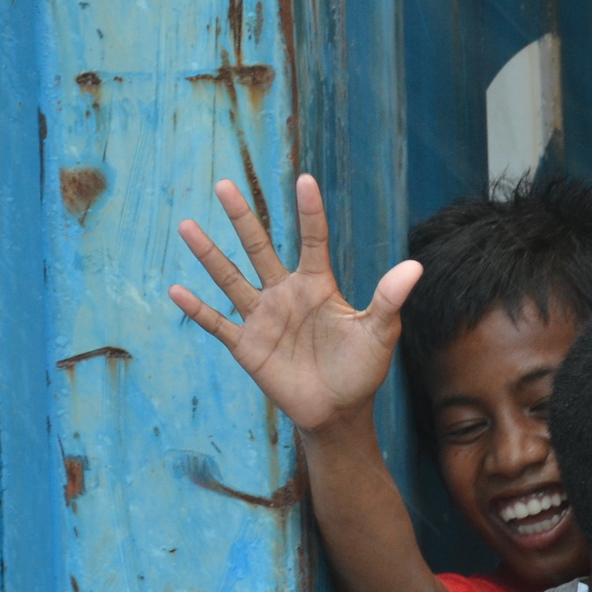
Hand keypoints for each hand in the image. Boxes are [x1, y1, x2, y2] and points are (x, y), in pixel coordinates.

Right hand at [167, 174, 422, 432]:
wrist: (338, 412)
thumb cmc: (361, 370)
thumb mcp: (379, 332)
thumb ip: (388, 299)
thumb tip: (415, 266)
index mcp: (317, 285)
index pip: (311, 239)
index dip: (309, 211)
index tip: (304, 179)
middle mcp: (285, 294)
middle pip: (259, 247)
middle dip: (243, 217)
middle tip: (224, 184)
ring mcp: (263, 318)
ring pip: (231, 278)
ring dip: (209, 254)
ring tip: (187, 225)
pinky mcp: (247, 346)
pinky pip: (218, 323)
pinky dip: (197, 309)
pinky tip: (176, 290)